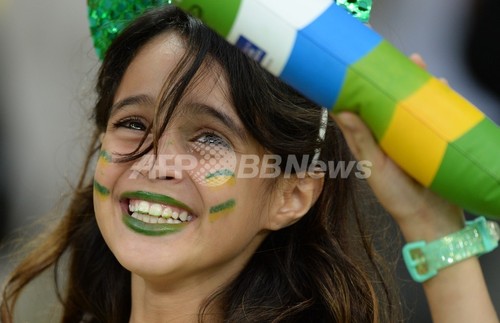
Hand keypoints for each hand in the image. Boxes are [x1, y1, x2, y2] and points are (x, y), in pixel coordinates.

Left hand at [332, 54, 463, 241]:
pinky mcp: (426, 139)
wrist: (430, 217)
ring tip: (418, 63)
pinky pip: (429, 113)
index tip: (349, 63)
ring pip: (407, 103)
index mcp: (365, 140)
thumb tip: (341, 111)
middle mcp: (384, 134)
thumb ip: (361, 140)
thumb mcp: (375, 167)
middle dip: (387, 77)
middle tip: (392, 54)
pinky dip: (434, 98)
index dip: (350, 86)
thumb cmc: (397, 196)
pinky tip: (440, 86)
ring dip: (413, 83)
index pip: (353, 107)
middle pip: (383, 99)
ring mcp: (406, 136)